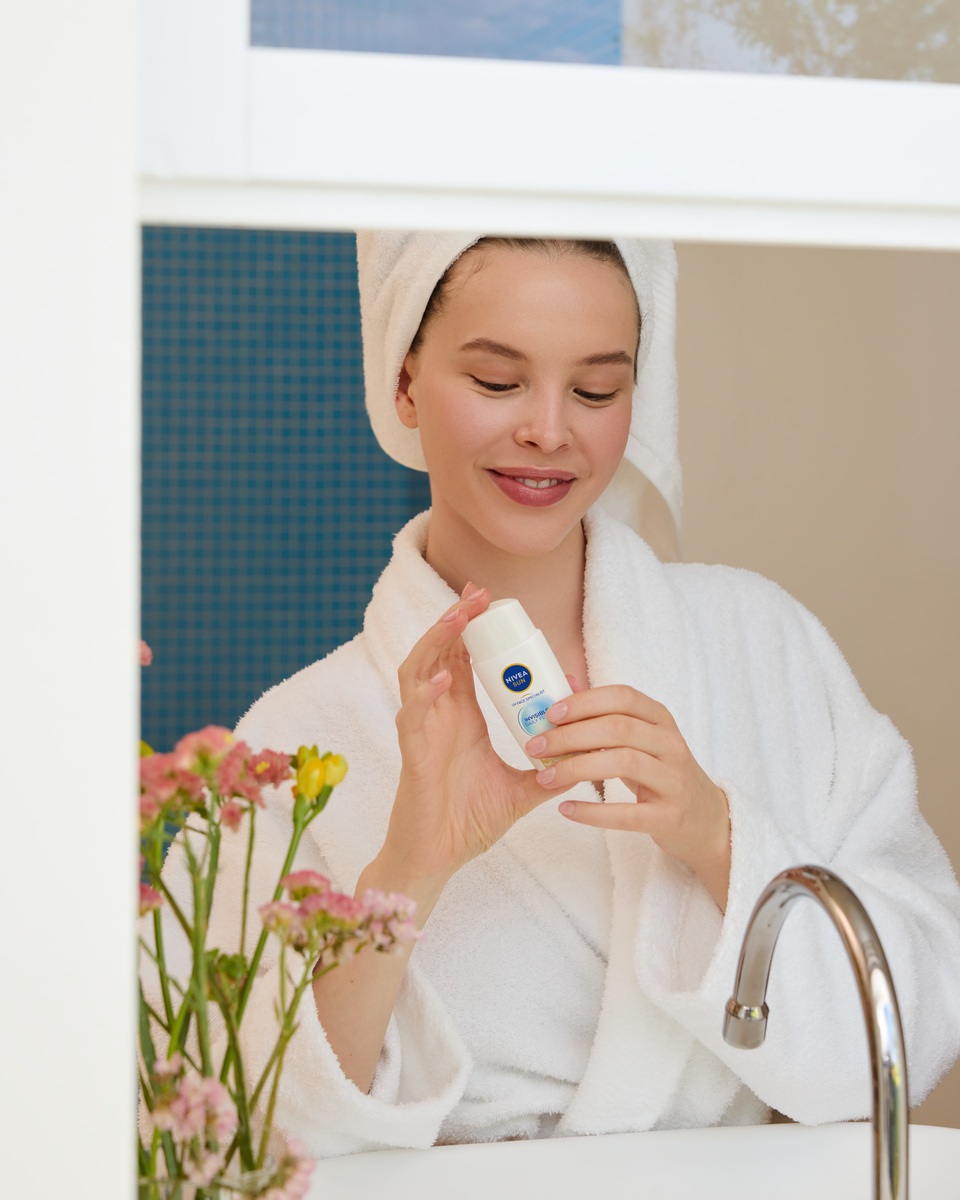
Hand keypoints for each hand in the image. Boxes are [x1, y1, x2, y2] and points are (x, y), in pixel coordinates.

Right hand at [373, 584, 550, 900]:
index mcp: (461, 717)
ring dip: (436, 641)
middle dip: (456, 620)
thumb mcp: (519, 791)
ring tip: (459, 617)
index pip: (463, 659)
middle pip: (439, 653)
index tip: (491, 603)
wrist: (439, 859)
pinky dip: (426, 693)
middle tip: (478, 593)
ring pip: (418, 671)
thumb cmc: (467, 822)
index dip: (472, 629)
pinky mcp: (412, 754)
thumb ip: (547, 773)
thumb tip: (585, 761)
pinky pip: (412, 715)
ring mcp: (421, 730)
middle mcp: (438, 715)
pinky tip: (444, 678)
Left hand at [525, 684, 730, 910]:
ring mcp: (674, 781)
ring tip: (543, 778)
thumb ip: (604, 712)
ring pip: (623, 763)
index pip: (623, 697)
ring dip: (575, 768)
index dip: (585, 701)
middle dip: (570, 735)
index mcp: (661, 720)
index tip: (550, 713)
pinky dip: (593, 812)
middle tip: (535, 746)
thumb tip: (565, 682)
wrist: (706, 820)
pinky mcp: (669, 817)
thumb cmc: (661, 772)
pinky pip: (627, 813)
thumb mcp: (641, 738)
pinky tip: (566, 809)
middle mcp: (671, 745)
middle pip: (618, 728)